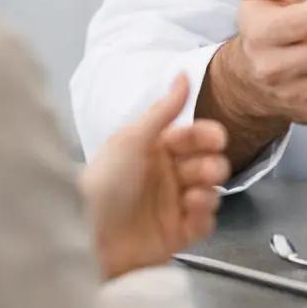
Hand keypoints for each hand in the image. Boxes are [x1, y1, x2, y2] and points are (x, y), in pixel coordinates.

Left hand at [81, 75, 230, 279]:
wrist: (89, 234)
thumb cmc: (108, 180)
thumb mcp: (133, 139)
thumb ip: (164, 110)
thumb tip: (184, 73)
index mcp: (154, 149)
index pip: (191, 137)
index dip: (206, 135)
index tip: (218, 138)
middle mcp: (165, 175)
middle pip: (205, 164)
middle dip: (211, 165)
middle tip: (207, 170)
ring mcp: (172, 205)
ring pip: (209, 192)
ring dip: (209, 191)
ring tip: (194, 196)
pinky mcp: (177, 234)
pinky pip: (203, 222)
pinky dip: (204, 215)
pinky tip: (193, 211)